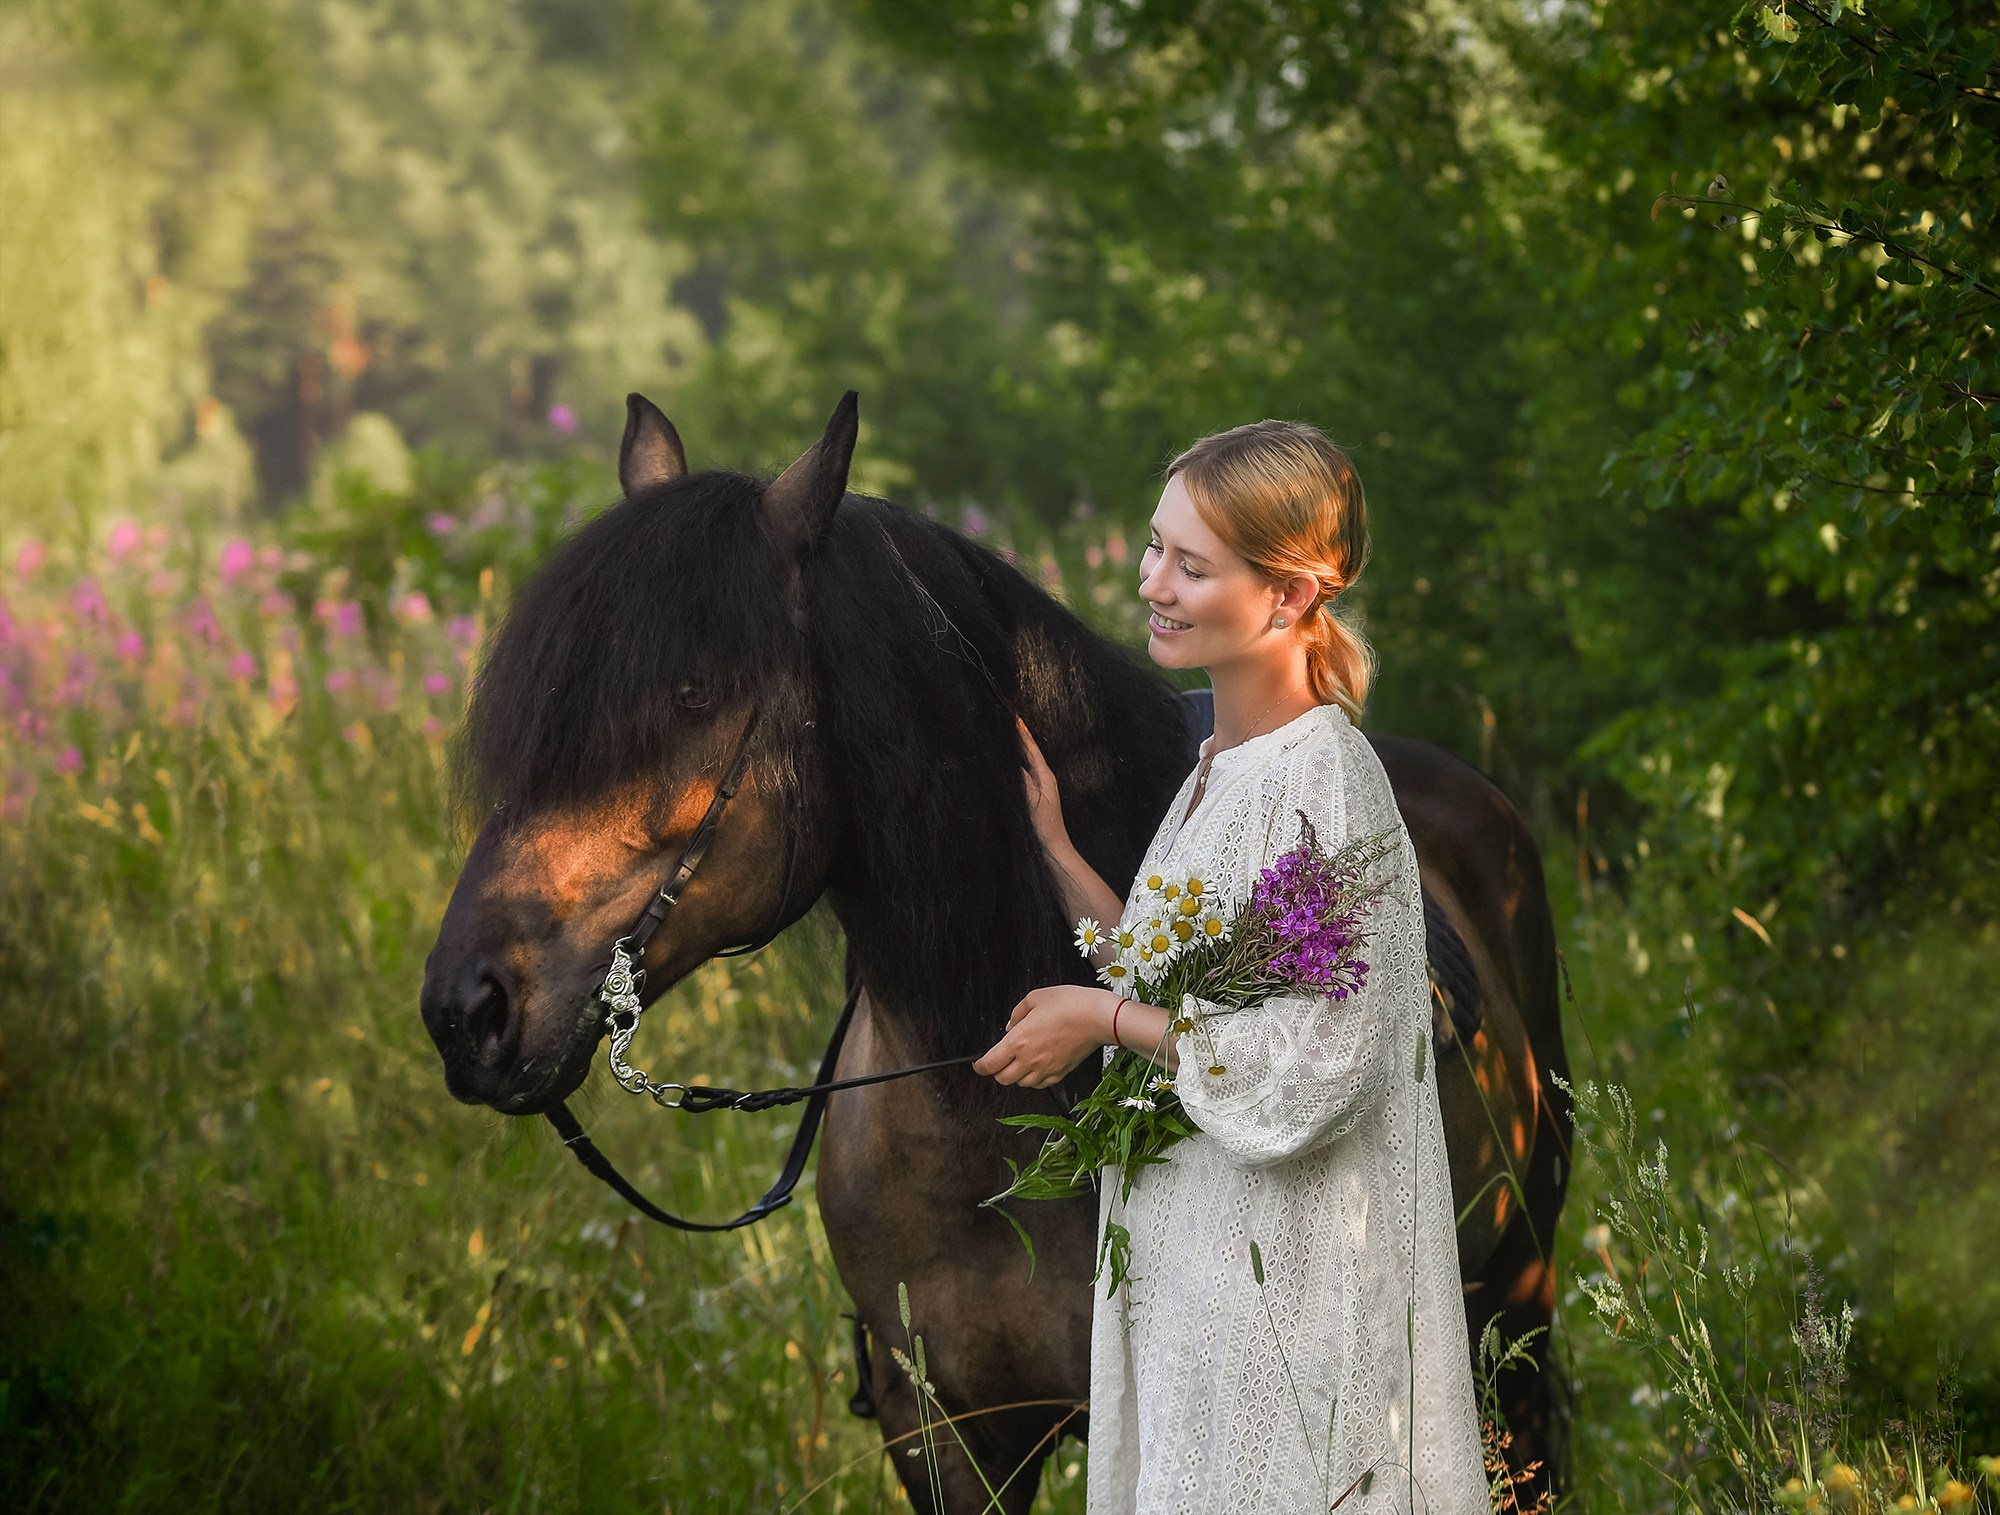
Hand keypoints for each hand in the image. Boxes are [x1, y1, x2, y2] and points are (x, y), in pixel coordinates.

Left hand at [973, 984, 1112, 1088]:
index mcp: (1018, 1041)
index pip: (990, 1064)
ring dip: (1016, 1075)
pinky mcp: (1060, 1073)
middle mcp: (1029, 1059)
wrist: (1098, 1018)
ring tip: (1020, 1061)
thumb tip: (1010, 1026)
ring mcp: (1046, 1069)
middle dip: (997, 1071)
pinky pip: (1041, 1084)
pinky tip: (1037, 1066)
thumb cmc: (1070, 1004)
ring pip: (1022, 1084)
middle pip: (1003, 1079)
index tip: (978, 1064)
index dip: (979, 1067)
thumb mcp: (1035, 997)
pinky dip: (1034, 1079)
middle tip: (999, 1061)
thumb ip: (1017, 1013)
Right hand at [1016, 716, 1069, 860]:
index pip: (1032, 750)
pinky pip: (1025, 771)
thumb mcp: (1033, 803)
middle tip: (1010, 721)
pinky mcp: (1035, 794)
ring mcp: (1040, 785)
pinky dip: (1018, 761)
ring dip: (1019, 747)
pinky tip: (1012, 760)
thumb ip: (1025, 783)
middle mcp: (1044, 778)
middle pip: (1030, 752)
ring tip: (1009, 733)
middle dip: (1021, 736)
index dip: (1023, 735)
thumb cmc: (1045, 826)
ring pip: (1027, 760)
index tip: (1016, 719)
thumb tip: (1016, 764)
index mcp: (1045, 776)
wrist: (1053, 845)